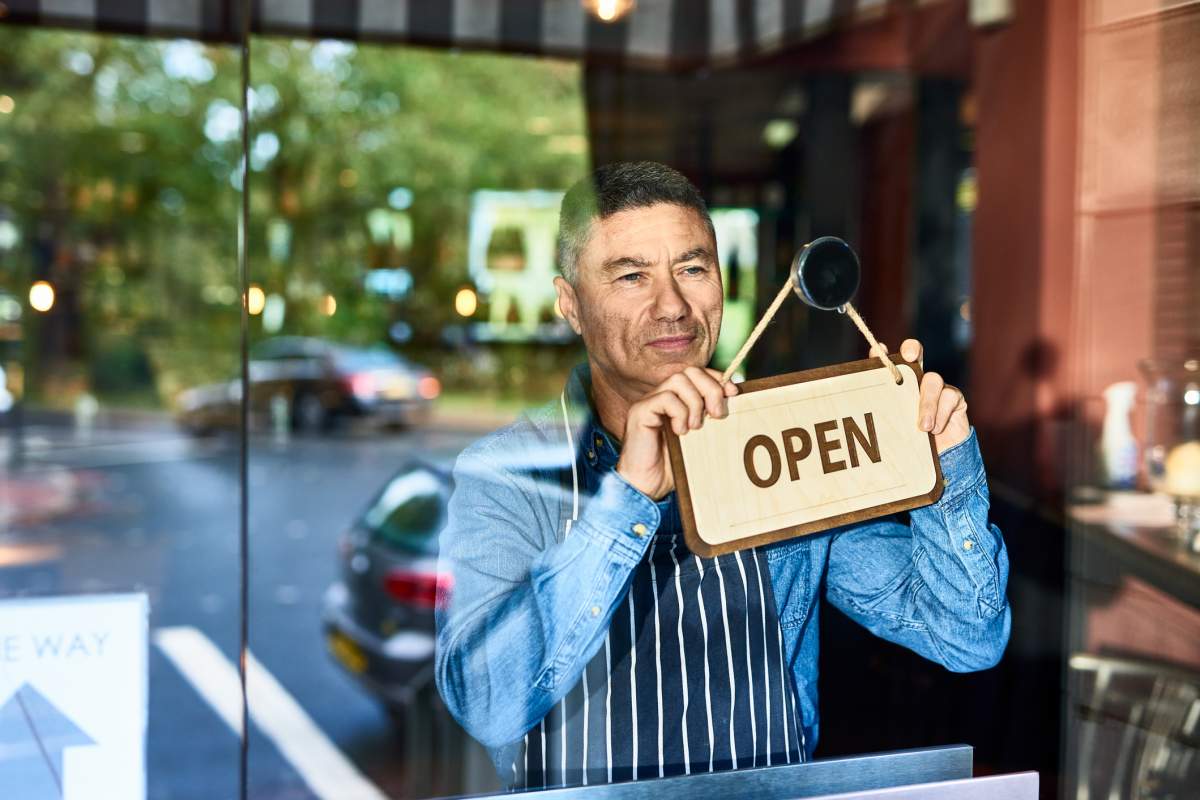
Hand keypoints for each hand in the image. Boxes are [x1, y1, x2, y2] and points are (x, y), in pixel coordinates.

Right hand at [616, 367, 739, 499]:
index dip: (717, 379)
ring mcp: (650, 402)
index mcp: (678, 399)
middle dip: (710, 389)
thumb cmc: (674, 465)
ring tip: (696, 427)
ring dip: (694, 403)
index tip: (733, 393)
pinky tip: (680, 432)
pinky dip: (679, 413)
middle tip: (717, 415)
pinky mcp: (640, 411)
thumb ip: (712, 419)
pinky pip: (665, 398)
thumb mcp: (701, 439)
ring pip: (678, 381)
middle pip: (690, 371)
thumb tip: (735, 401)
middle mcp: (663, 395)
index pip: (699, 373)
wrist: (647, 485)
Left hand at [869, 338, 969, 453]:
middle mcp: (917, 380)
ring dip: (927, 403)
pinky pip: (950, 397)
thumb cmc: (911, 444)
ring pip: (933, 380)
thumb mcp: (892, 430)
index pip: (887, 364)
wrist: (940, 460)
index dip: (882, 354)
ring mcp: (937, 387)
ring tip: (923, 427)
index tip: (878, 350)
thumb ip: (881, 417)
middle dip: (911, 349)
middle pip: (914, 353)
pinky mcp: (955, 398)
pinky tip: (935, 429)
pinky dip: (941, 414)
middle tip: (909, 357)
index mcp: (897, 387)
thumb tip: (856, 412)